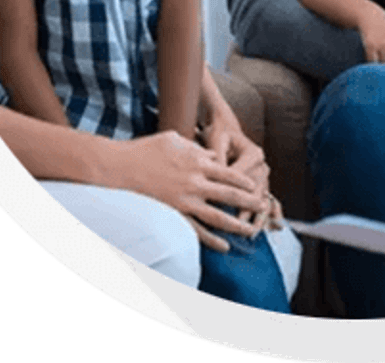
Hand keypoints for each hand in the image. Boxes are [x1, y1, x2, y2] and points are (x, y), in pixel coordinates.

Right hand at [114, 131, 267, 252]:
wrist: (120, 167)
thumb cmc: (146, 149)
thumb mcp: (175, 139)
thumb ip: (196, 147)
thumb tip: (211, 155)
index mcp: (197, 161)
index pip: (229, 172)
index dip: (244, 180)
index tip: (255, 186)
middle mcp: (195, 182)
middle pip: (230, 194)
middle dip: (249, 201)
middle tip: (264, 206)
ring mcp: (184, 201)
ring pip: (218, 216)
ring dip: (237, 224)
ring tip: (251, 231)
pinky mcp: (173, 215)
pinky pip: (196, 231)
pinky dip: (211, 240)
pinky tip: (224, 247)